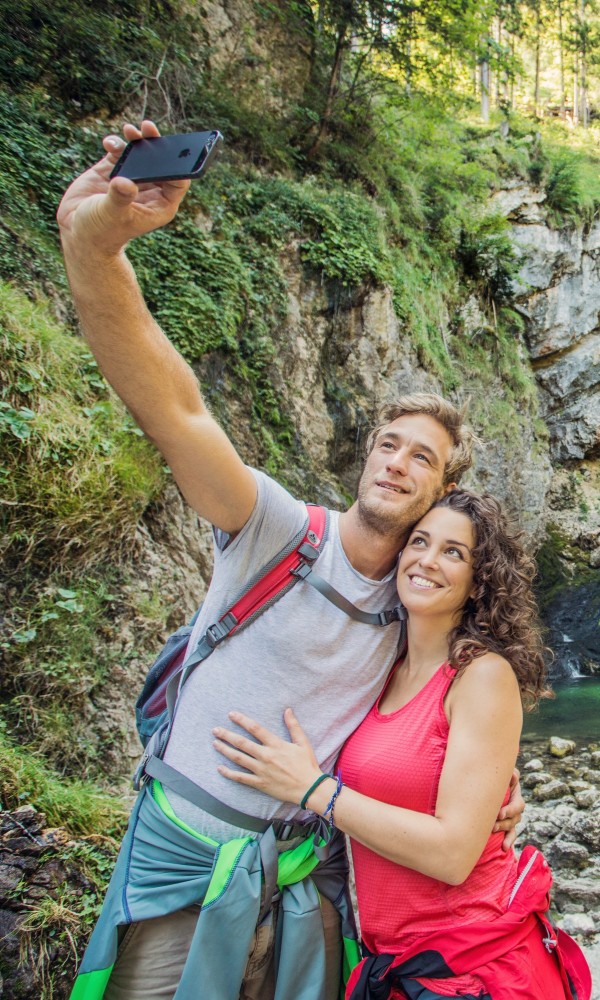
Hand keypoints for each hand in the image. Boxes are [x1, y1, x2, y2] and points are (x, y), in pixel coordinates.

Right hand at [57, 120, 189, 256]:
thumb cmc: (100, 232)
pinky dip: (116, 143)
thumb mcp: (112, 215)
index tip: (169, 147)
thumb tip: (126, 182)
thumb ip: (120, 198)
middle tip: (148, 128)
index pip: (178, 181)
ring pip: (141, 153)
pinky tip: (109, 143)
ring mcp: (131, 179)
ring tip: (130, 130)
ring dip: (137, 139)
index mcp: (159, 205)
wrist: (77, 231)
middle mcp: (149, 190)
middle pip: (161, 161)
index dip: (178, 163)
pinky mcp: (112, 171)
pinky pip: (120, 151)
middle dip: (155, 144)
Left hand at [213, 709, 322, 806]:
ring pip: (239, 758)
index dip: (242, 720)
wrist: (310, 788)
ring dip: (225, 750)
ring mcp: (261, 770)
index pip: (255, 728)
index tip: (231, 714)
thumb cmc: (307, 765)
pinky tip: (219, 768)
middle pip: (242, 743)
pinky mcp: (260, 783)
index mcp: (276, 745)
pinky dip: (229, 773)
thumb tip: (287, 710)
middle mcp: (266, 756)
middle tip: (215, 729)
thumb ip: (293, 726)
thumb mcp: (303, 742)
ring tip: (215, 743)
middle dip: (227, 735)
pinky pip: (241, 778)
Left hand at [493, 768, 523, 850]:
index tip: (499, 814)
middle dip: (505, 822)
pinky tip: (505, 848)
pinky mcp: (505, 823)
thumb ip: (507, 774)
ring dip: (504, 830)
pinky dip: (509, 841)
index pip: (518, 805)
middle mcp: (515, 805)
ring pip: (512, 826)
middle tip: (494, 824)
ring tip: (493, 830)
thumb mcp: (497, 770)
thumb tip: (513, 775)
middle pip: (515, 818)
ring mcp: (511, 815)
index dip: (511, 810)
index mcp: (514, 792)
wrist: (481, 778)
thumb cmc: (488, 771)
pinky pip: (510, 835)